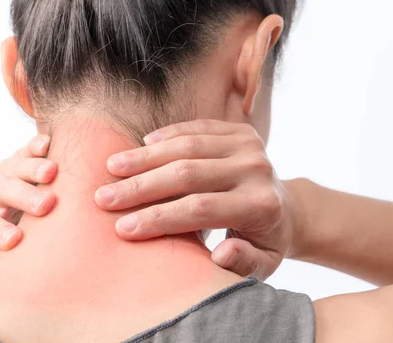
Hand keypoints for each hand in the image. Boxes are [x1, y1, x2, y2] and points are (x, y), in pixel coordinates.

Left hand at [0, 135, 57, 250]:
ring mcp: (9, 172)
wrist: (33, 220)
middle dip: (22, 197)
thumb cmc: (22, 246)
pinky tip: (47, 144)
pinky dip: (36, 146)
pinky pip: (29, 149)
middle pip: (0, 190)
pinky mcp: (28, 157)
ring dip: (32, 168)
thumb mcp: (4, 260)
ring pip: (14, 166)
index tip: (14, 240)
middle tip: (44, 205)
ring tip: (50, 173)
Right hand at [95, 120, 298, 280]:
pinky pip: (197, 127)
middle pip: (187, 174)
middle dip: (141, 187)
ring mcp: (249, 145)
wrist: (289, 208)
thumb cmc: (265, 243)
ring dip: (145, 157)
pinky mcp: (241, 130)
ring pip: (187, 146)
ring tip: (112, 167)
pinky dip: (167, 135)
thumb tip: (218, 253)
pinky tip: (142, 145)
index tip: (121, 228)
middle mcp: (257, 170)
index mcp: (261, 206)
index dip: (157, 218)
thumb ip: (243, 263)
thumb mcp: (262, 264)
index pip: (199, 209)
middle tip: (104, 197)